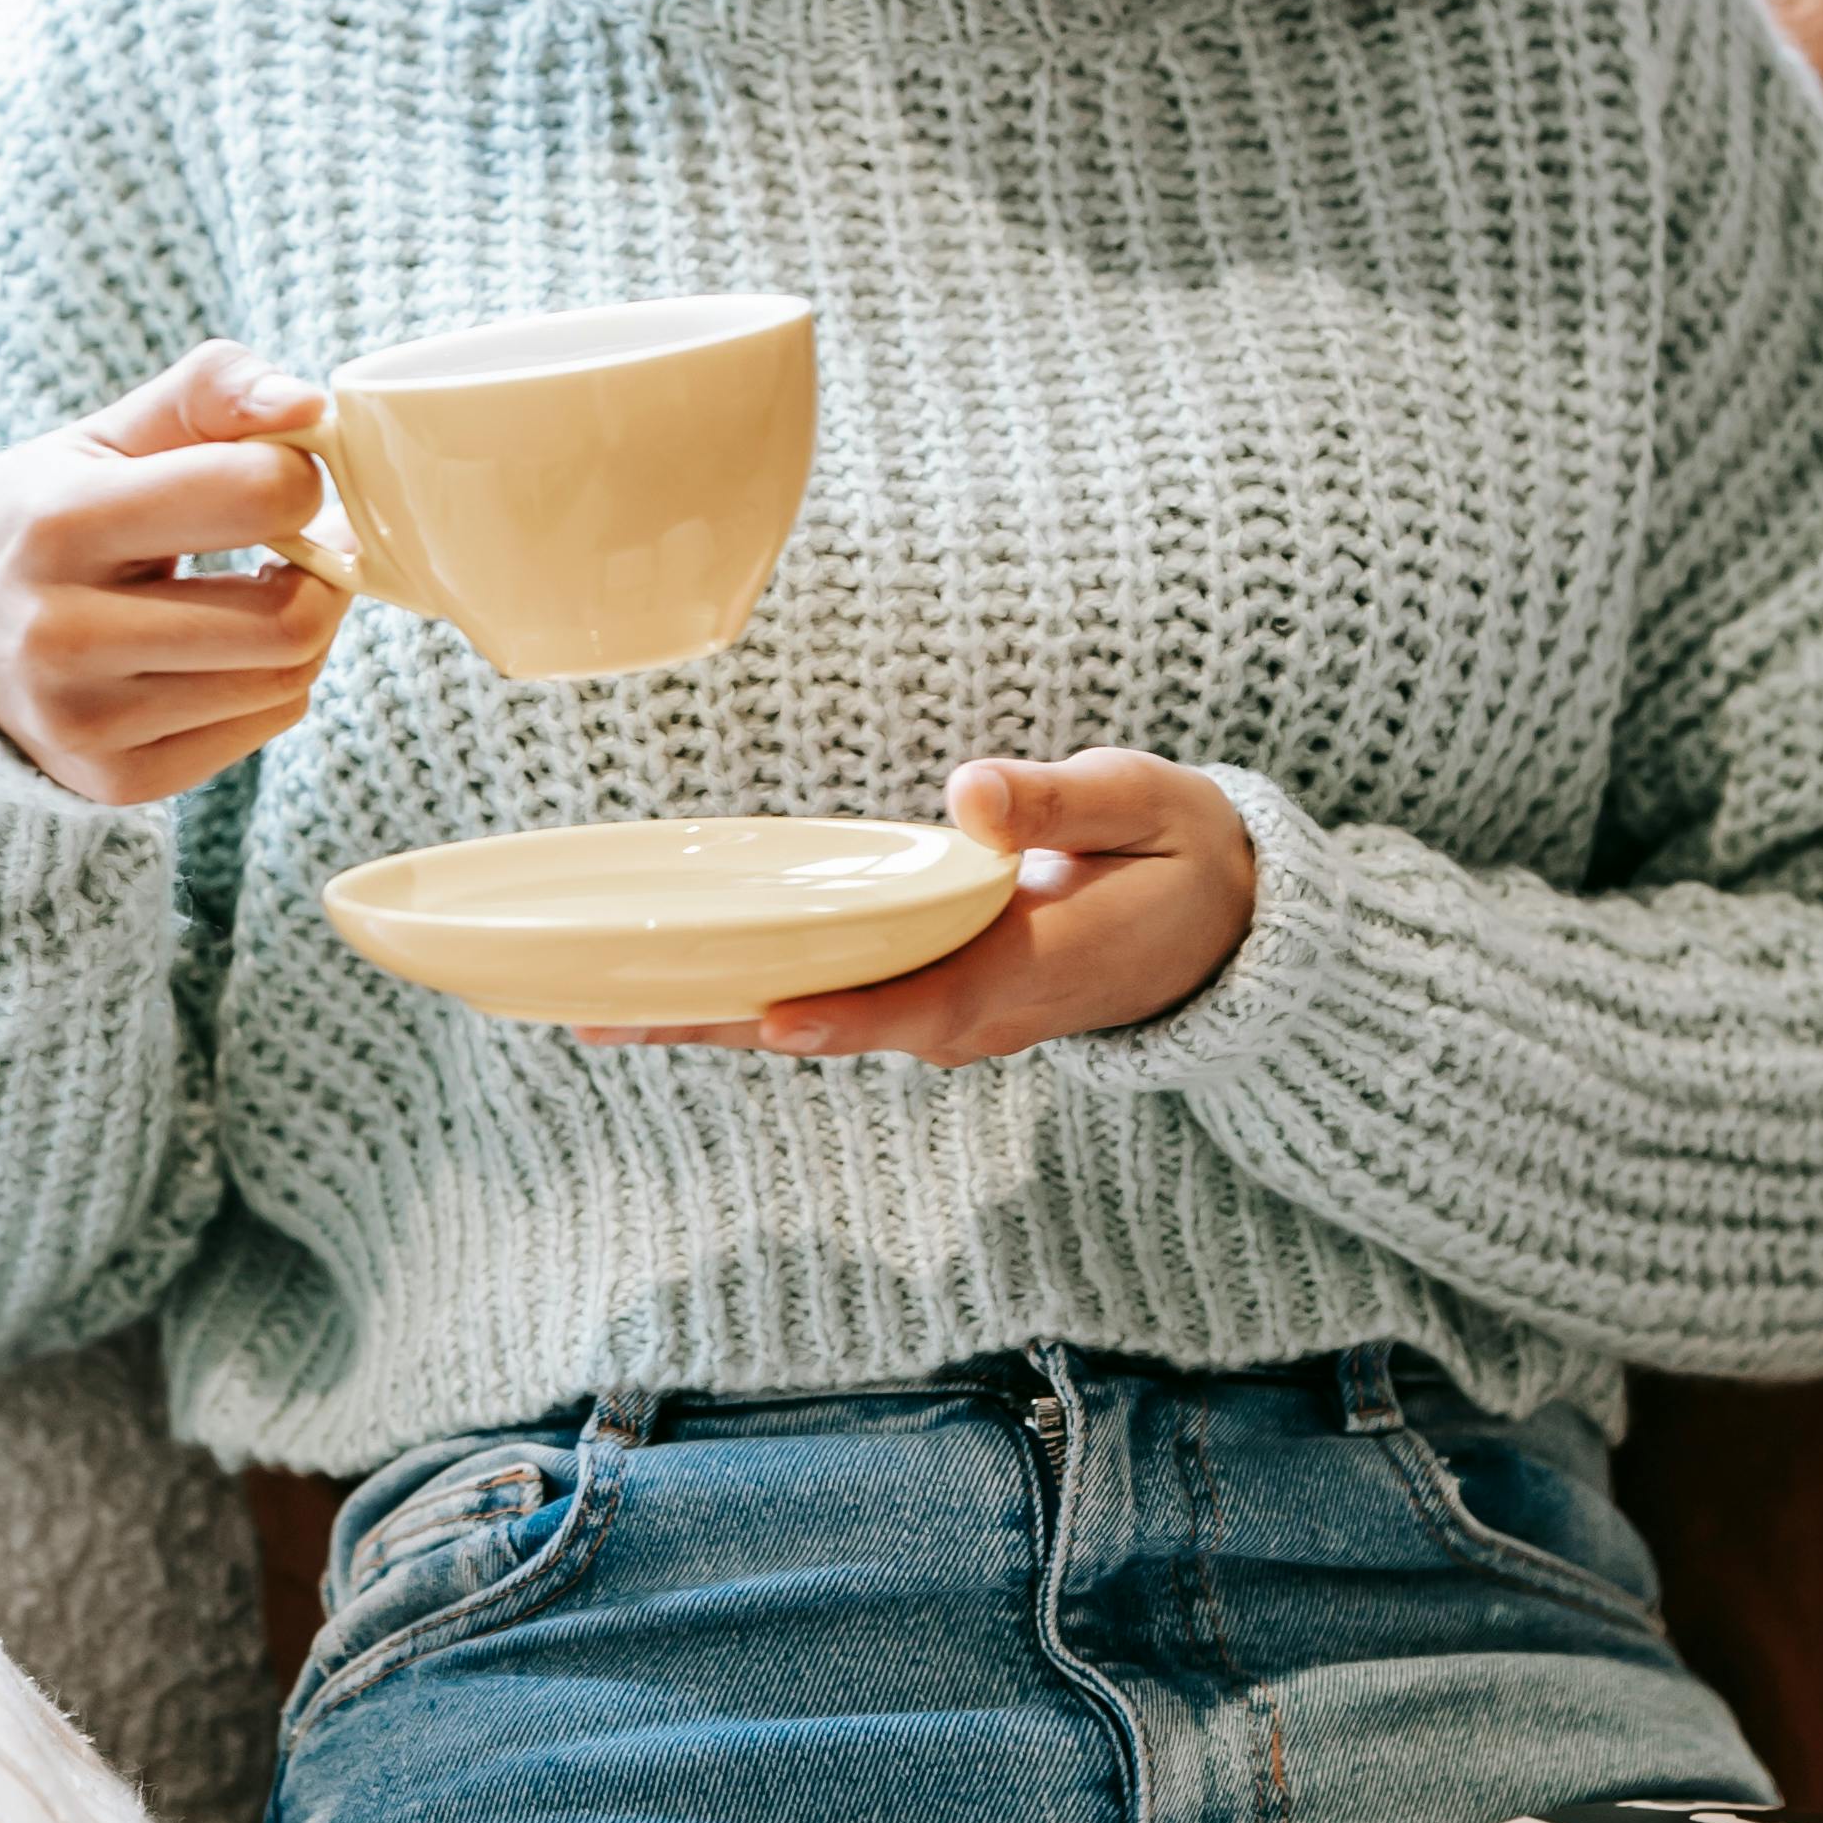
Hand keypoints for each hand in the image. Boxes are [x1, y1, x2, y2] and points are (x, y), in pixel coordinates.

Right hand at [0, 340, 344, 804]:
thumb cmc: (51, 514)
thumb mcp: (110, 433)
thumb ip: (211, 391)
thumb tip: (308, 406)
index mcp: (61, 522)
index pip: (257, 495)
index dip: (297, 476)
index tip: (278, 474)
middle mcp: (60, 633)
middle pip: (288, 618)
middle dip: (321, 570)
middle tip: (302, 542)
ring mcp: (85, 721)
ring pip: (288, 679)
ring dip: (304, 626)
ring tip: (259, 591)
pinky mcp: (114, 779)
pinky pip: (266, 726)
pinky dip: (270, 682)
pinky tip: (222, 650)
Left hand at [588, 748, 1257, 1064]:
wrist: (1223, 929)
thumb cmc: (1179, 853)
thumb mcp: (1145, 806)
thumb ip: (1059, 804)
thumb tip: (971, 794)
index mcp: (1034, 966)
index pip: (926, 1001)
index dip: (846, 1013)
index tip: (766, 1019)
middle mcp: (977, 1010)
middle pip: (835, 1028)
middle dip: (721, 1026)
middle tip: (600, 1020)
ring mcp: (950, 1015)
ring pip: (818, 1025)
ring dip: (713, 1020)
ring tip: (599, 1012)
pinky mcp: (931, 999)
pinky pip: (831, 1006)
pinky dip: (749, 1000)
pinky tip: (672, 988)